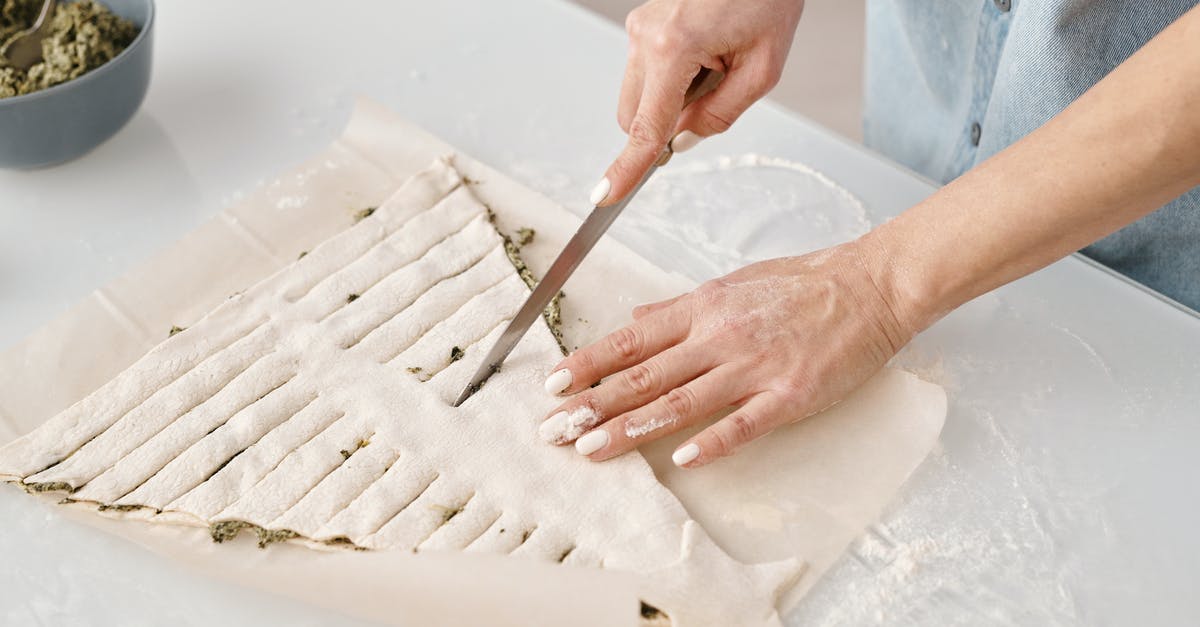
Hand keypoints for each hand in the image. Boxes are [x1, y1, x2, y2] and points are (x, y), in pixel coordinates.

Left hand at [538, 243, 912, 467]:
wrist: (869, 285)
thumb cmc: (802, 285)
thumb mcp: (732, 283)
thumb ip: (680, 306)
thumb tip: (635, 316)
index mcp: (702, 309)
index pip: (631, 341)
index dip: (587, 364)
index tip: (552, 385)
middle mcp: (719, 337)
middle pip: (643, 376)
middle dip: (591, 406)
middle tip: (553, 430)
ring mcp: (754, 367)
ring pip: (681, 401)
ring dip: (631, 428)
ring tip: (592, 450)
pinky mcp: (789, 394)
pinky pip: (744, 422)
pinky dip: (712, 441)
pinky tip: (683, 460)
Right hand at [592, 0, 804, 205]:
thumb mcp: (762, 68)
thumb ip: (720, 114)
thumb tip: (684, 140)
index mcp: (674, 48)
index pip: (646, 127)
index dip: (627, 167)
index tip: (606, 195)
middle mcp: (645, 36)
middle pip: (634, 116)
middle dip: (665, 123)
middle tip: (715, 93)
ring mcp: (639, 27)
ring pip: (637, 96)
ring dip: (670, 98)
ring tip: (714, 62)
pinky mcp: (642, 22)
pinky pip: (644, 71)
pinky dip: (670, 77)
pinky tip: (703, 51)